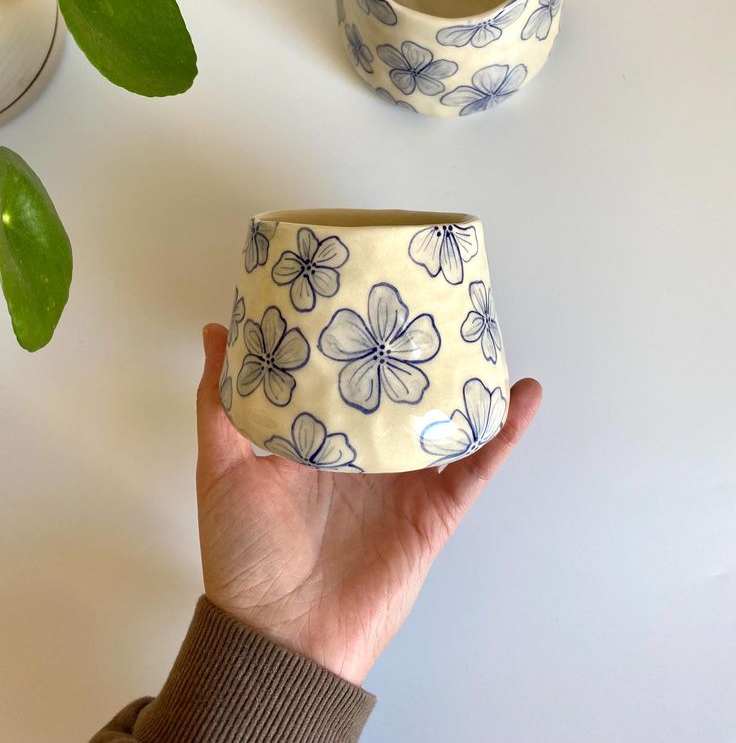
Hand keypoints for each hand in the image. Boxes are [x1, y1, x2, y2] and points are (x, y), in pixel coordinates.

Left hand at [197, 323, 540, 684]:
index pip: (343, 377)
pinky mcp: (434, 510)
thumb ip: (220, 403)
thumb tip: (217, 332)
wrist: (280, 636)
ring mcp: (403, 482)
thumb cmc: (244, 553)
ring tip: (484, 334)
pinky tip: (522, 395)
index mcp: (319, 440)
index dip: (355, 337)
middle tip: (431, 296)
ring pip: (443, 421)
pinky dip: (502, 433)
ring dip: (468, 384)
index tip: (365, 287)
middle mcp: (364, 456)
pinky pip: (475, 466)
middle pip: (399, 393)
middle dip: (415, 350)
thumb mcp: (221, 467)